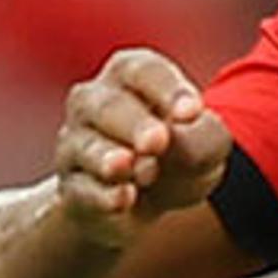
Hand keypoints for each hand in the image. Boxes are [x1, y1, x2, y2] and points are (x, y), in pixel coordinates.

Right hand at [51, 48, 232, 250]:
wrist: (142, 205)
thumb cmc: (175, 156)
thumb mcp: (206, 144)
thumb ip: (203, 137)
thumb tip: (178, 141)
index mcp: (129, 75)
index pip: (144, 72)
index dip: (167, 90)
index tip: (192, 112)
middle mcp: (93, 102)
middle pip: (109, 106)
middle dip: (134, 124)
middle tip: (158, 141)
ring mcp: (76, 144)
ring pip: (87, 147)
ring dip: (110, 157)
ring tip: (133, 166)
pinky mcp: (72, 187)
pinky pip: (81, 189)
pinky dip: (102, 196)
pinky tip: (124, 199)